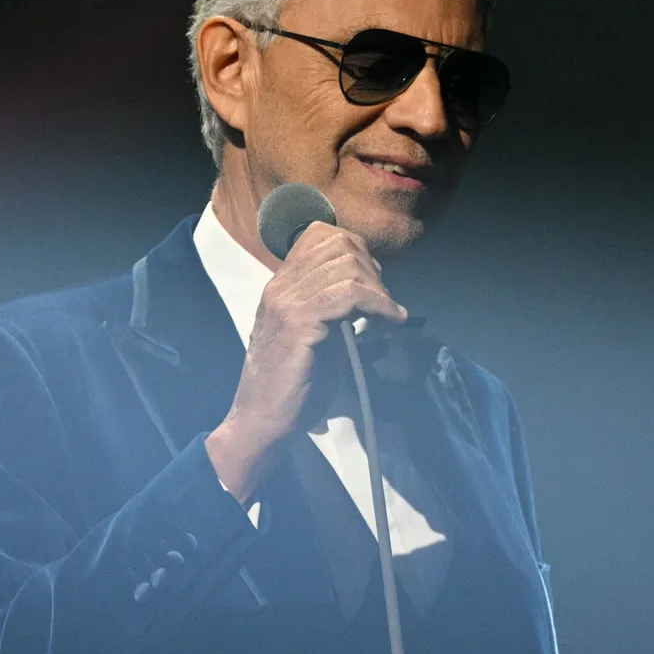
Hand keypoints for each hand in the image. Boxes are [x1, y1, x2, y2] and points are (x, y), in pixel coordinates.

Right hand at [206, 222, 407, 502]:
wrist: (263, 418)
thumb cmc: (293, 383)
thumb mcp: (313, 332)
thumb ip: (332, 306)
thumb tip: (373, 290)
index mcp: (281, 283)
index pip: (319, 235)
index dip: (356, 250)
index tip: (373, 282)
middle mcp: (281, 285)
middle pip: (339, 244)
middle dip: (372, 269)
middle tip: (384, 302)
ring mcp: (288, 302)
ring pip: (347, 267)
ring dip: (379, 290)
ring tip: (389, 316)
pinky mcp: (301, 323)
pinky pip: (349, 296)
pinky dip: (380, 306)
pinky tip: (390, 323)